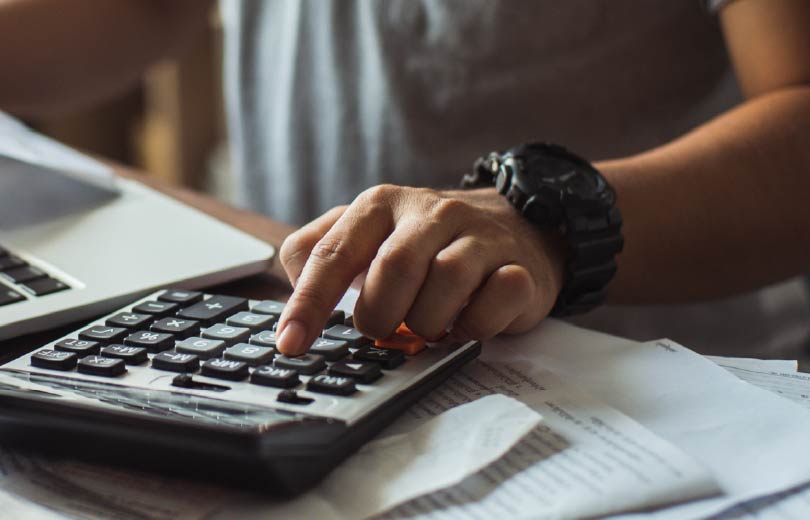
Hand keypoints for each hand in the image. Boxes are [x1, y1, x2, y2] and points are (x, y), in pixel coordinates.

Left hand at [275, 186, 566, 355]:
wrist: (517, 228)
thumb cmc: (425, 245)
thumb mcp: (367, 236)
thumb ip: (319, 256)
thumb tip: (291, 300)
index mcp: (379, 205)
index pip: (332, 253)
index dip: (308, 303)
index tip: (291, 343)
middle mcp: (429, 212)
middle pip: (393, 269)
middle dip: (380, 315)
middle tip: (383, 330)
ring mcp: (479, 236)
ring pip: (446, 283)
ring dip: (428, 322)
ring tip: (427, 326)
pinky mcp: (519, 267)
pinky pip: (495, 300)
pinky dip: (475, 326)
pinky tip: (466, 326)